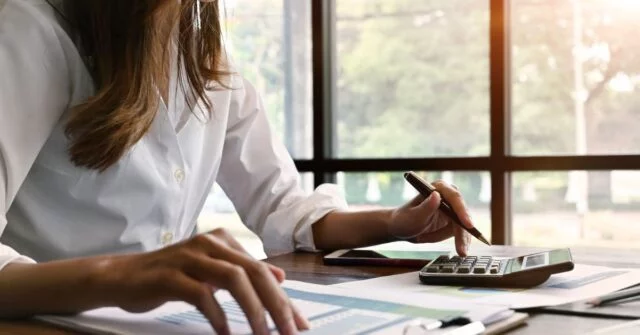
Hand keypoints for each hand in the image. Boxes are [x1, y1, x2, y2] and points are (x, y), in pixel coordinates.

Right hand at [94, 228, 308, 334]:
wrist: (120, 276)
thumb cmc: (170, 275)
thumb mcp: (211, 271)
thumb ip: (243, 271)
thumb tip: (279, 276)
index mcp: (222, 241)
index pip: (262, 271)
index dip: (284, 299)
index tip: (299, 324)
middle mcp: (210, 243)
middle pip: (254, 272)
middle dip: (276, 305)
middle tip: (289, 332)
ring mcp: (189, 257)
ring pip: (233, 279)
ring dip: (253, 310)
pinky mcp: (169, 274)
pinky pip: (201, 294)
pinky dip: (217, 315)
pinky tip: (225, 334)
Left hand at [388, 180, 473, 255]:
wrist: (401, 228)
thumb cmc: (403, 220)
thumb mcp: (413, 217)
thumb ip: (425, 207)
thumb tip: (437, 195)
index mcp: (438, 188)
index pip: (454, 198)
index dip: (462, 211)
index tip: (468, 225)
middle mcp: (448, 196)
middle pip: (462, 214)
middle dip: (462, 233)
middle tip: (462, 250)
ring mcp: (452, 208)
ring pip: (463, 225)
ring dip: (459, 239)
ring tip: (458, 252)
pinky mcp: (453, 220)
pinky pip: (460, 232)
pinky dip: (457, 241)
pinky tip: (454, 247)